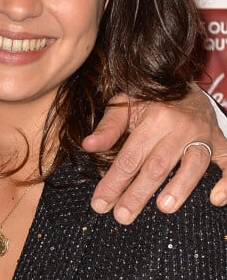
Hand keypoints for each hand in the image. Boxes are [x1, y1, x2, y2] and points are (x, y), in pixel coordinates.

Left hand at [82, 85, 226, 224]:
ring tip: (163, 208)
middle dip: (138, 194)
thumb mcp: (124, 104)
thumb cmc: (150, 100)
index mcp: (153, 118)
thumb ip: (108, 127)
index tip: (100, 203)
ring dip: (179, 188)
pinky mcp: (221, 143)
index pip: (130, 157)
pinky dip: (226, 182)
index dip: (114, 181)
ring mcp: (203, 135)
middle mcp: (179, 127)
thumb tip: (88, 146)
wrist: (185, 85)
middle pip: (157, 166)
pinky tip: (215, 199)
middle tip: (122, 217)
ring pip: (193, 165)